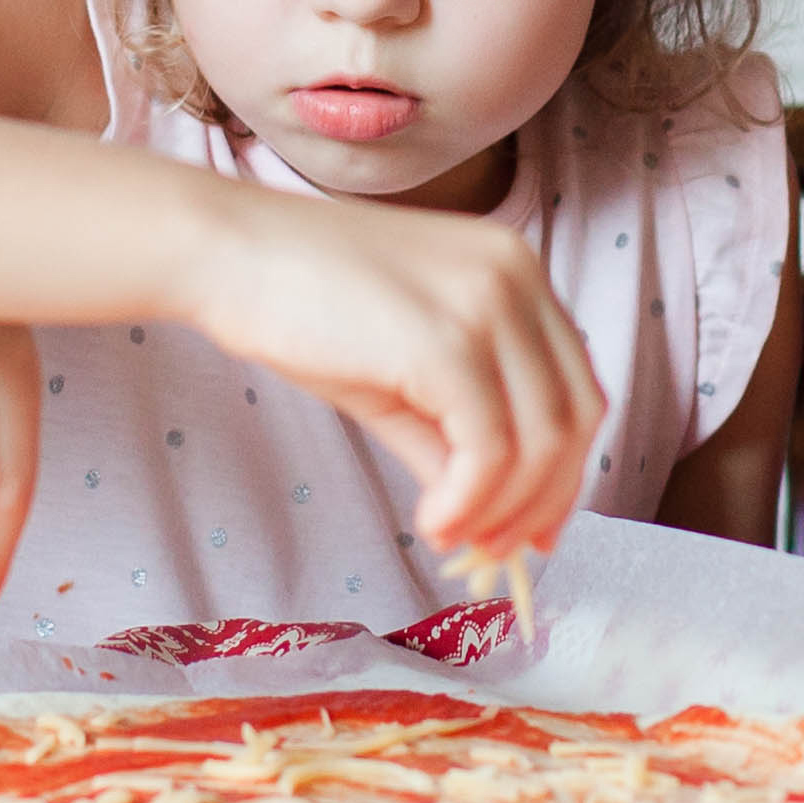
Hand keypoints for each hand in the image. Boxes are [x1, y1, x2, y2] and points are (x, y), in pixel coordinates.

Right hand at [185, 196, 602, 567]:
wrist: (227, 251)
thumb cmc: (303, 304)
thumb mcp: (402, 376)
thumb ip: (454, 436)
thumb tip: (486, 518)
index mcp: (517, 272)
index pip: (577, 387)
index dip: (566, 471)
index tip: (532, 530)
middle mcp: (518, 277)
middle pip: (576, 415)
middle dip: (543, 500)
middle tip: (494, 551)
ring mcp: (487, 303)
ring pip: (541, 440)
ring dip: (504, 510)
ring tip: (453, 538)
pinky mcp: (446, 340)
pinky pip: (489, 448)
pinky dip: (469, 502)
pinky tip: (432, 522)